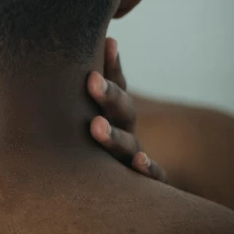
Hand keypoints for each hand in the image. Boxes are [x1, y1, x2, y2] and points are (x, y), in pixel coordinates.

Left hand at [87, 38, 167, 182]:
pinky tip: (140, 162)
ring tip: (96, 126)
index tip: (108, 44)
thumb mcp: (80, 109)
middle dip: (108, 96)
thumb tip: (83, 45)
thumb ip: (81, 82)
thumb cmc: (83, 139)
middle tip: (92, 81)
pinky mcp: (141, 180)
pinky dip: (149, 169)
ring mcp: (132, 155)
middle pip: (121, 110)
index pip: (115, 84)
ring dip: (114, 135)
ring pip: (128, 144)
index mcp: (111, 110)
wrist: (111, 189)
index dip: (112, 65)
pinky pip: (152, 175)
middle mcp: (124, 129)